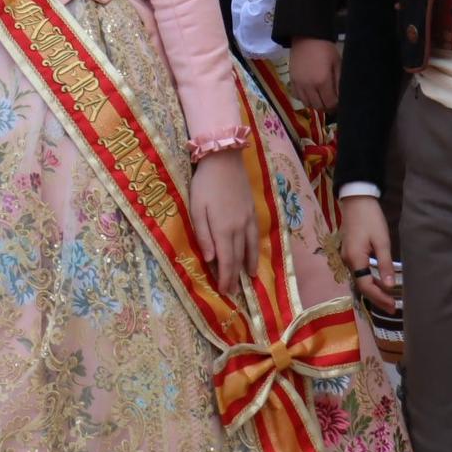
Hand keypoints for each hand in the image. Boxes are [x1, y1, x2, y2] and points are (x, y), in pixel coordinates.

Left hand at [188, 151, 259, 296]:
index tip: (224, 291)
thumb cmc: (204, 184)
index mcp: (223, 229)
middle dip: (234, 277)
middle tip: (232, 292)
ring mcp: (248, 220)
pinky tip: (254, 256)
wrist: (224, 160)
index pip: (226, 260)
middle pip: (238, 258)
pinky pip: (255, 237)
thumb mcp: (196, 208)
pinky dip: (255, 251)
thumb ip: (203, 235)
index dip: (225, 278)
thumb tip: (211, 259)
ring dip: (248, 266)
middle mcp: (239, 228)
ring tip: (248, 280)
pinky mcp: (252, 212)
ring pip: (250, 249)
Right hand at [288, 37, 340, 111]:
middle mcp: (309, 87)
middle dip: (327, 106)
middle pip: (319, 106)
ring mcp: (299, 85)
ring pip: (308, 104)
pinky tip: (311, 93)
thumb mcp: (337, 64)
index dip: (337, 105)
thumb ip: (339, 82)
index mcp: (322, 82)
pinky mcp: (292, 81)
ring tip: (321, 97)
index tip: (340, 102)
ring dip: (316, 104)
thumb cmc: (326, 49)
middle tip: (332, 101)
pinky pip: (298, 97)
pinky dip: (305, 99)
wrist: (306, 38)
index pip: (330, 103)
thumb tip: (342, 96)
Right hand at [337, 196, 398, 309]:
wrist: (356, 200)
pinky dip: (370, 280)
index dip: (379, 297)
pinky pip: (359, 272)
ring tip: (388, 299)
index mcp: (355, 259)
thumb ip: (385, 264)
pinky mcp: (350, 253)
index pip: (366, 285)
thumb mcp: (382, 241)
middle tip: (393, 308)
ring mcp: (347, 257)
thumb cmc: (371, 219)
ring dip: (374, 290)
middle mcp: (347, 261)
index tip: (393, 306)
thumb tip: (389, 286)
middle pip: (361, 285)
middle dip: (377, 298)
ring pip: (360, 280)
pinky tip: (379, 283)